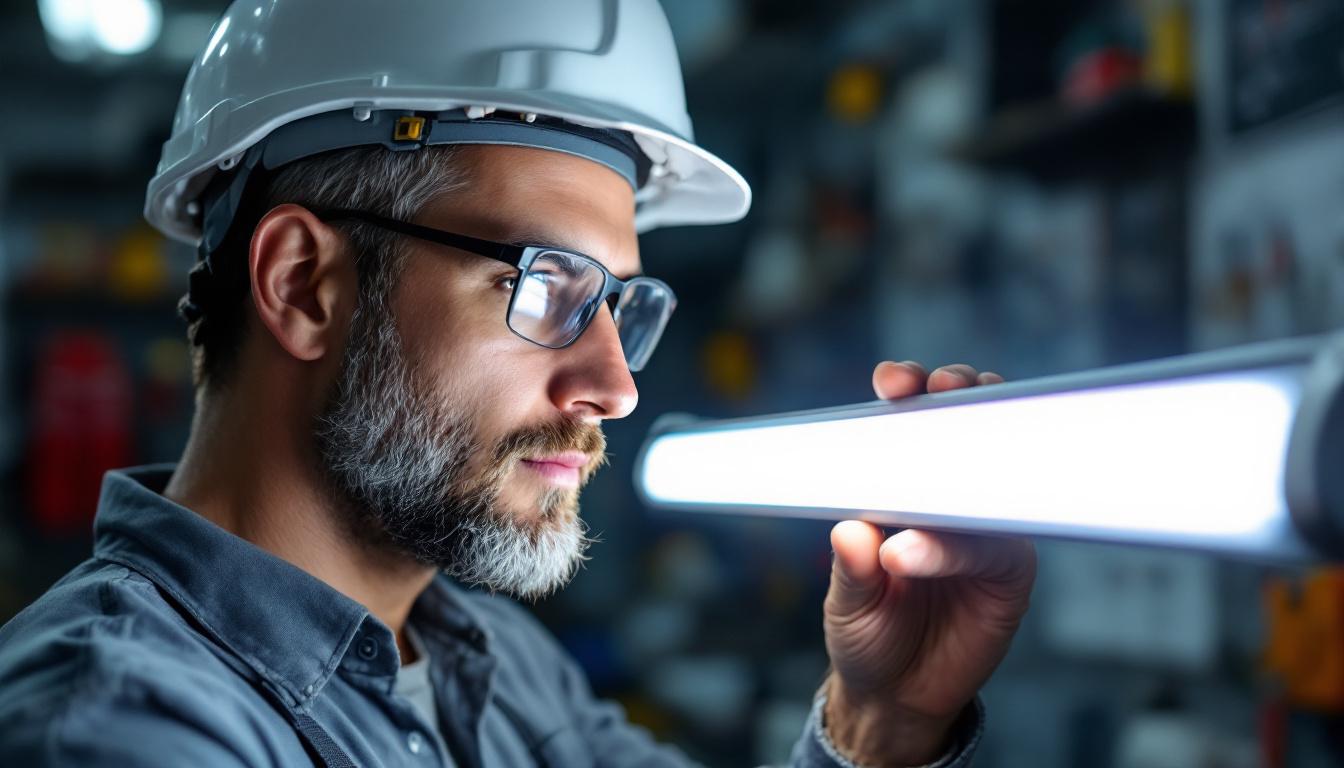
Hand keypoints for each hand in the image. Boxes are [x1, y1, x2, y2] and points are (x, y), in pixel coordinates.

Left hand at [821, 362, 1035, 765]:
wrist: (895, 698)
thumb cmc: (868, 634)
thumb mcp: (845, 603)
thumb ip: (849, 570)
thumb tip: (851, 530)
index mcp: (903, 488)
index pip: (912, 422)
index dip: (909, 390)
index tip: (893, 381)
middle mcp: (949, 499)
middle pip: (966, 425)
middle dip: (955, 396)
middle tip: (935, 390)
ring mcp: (984, 530)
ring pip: (991, 476)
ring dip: (962, 466)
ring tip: (909, 499)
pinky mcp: (1008, 571)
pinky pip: (995, 546)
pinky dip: (954, 548)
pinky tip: (915, 555)